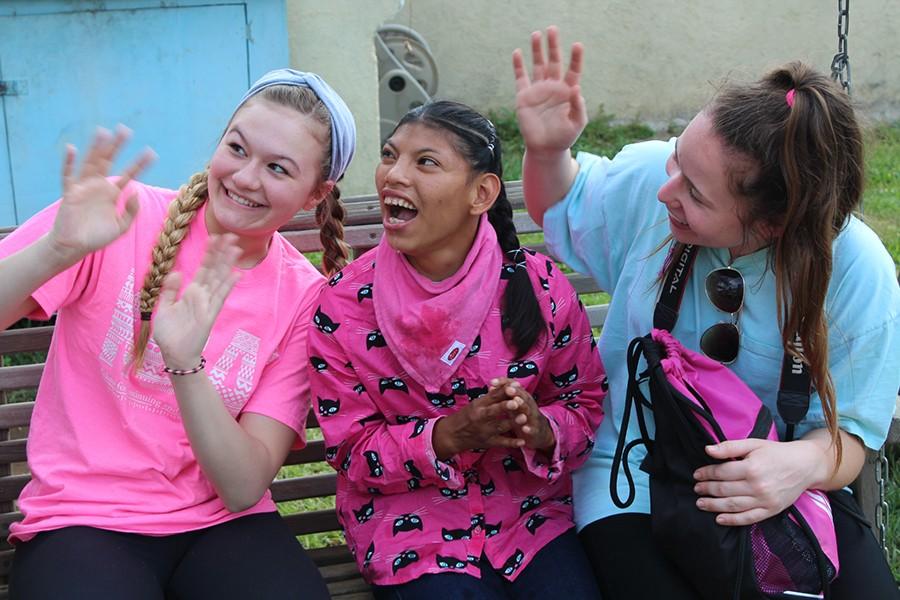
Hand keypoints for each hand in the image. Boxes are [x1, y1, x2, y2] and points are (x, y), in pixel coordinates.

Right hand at [48, 126, 154, 263]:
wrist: (75, 247)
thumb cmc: (97, 237)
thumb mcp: (121, 227)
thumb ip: (131, 211)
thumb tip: (135, 191)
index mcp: (112, 192)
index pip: (128, 174)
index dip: (139, 164)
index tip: (151, 153)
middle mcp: (98, 186)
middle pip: (109, 161)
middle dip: (117, 146)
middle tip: (125, 130)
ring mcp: (84, 187)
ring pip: (91, 163)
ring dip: (96, 148)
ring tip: (103, 131)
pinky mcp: (70, 193)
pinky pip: (68, 176)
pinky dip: (68, 163)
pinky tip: (71, 148)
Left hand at [152, 234, 242, 369]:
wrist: (174, 354)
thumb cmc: (170, 333)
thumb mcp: (165, 307)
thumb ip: (170, 289)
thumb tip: (177, 272)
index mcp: (191, 292)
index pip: (203, 268)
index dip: (209, 253)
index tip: (214, 238)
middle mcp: (202, 295)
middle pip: (215, 269)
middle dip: (222, 253)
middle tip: (231, 236)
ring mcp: (207, 304)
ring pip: (219, 279)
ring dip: (228, 264)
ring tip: (236, 249)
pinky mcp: (209, 315)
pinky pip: (220, 297)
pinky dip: (228, 285)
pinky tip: (236, 274)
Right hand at [432, 387, 522, 459]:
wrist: (452, 436)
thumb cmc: (466, 416)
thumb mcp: (476, 404)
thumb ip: (491, 396)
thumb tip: (507, 385)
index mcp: (478, 405)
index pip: (492, 396)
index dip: (504, 391)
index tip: (516, 386)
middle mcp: (480, 418)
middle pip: (494, 411)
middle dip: (506, 406)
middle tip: (517, 402)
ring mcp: (485, 431)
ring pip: (500, 426)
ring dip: (512, 423)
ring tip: (524, 418)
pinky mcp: (488, 442)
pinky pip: (501, 443)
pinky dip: (512, 443)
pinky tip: (522, 441)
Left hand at [491, 378, 555, 451]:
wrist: (538, 433)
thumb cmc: (520, 417)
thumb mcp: (512, 406)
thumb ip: (504, 397)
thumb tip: (491, 388)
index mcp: (522, 398)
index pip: (514, 387)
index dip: (504, 383)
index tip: (492, 382)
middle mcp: (529, 405)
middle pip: (523, 396)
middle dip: (515, 392)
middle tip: (507, 389)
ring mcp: (533, 418)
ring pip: (529, 410)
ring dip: (523, 405)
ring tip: (516, 401)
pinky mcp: (536, 430)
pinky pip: (534, 429)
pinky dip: (529, 429)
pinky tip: (525, 429)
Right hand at [513, 26, 587, 155]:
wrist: (545, 148)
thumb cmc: (564, 136)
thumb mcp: (577, 123)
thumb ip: (578, 106)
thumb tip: (576, 89)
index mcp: (568, 91)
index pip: (573, 70)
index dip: (575, 58)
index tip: (577, 45)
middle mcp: (553, 87)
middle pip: (554, 61)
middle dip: (553, 46)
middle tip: (552, 29)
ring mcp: (538, 90)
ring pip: (538, 65)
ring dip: (537, 50)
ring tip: (537, 34)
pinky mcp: (524, 97)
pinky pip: (521, 78)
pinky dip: (518, 66)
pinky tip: (518, 53)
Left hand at [693, 438, 822, 525]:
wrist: (805, 465)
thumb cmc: (777, 453)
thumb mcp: (753, 444)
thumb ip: (730, 447)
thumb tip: (708, 450)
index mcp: (752, 468)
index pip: (722, 472)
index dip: (706, 473)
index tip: (697, 474)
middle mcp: (757, 486)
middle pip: (725, 490)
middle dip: (707, 490)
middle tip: (696, 489)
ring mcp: (765, 500)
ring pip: (733, 506)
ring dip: (714, 506)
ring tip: (701, 503)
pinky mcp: (771, 510)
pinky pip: (749, 518)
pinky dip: (732, 520)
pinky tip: (719, 519)